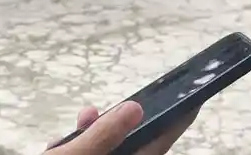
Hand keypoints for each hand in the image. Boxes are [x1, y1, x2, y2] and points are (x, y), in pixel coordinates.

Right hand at [44, 102, 197, 154]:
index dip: (177, 121)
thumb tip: (134, 110)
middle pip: (133, 148)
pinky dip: (76, 148)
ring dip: (95, 133)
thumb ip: (102, 136)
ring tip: (84, 117)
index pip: (159, 145)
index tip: (193, 100)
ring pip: (106, 152)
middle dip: (121, 123)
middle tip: (113, 106)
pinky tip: (57, 143)